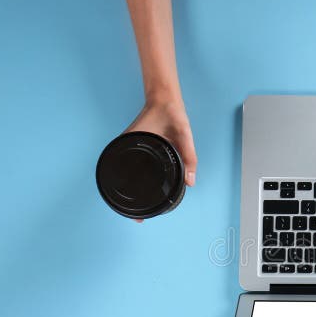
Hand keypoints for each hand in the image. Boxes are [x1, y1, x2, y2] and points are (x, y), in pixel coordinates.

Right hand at [125, 99, 195, 221]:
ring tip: (139, 209)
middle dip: (132, 201)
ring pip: (129, 175)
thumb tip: (192, 181)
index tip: (135, 217)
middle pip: (125, 181)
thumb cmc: (171, 113)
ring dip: (133, 191)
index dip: (126, 200)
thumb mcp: (184, 134)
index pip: (123, 178)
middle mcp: (129, 150)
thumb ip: (189, 155)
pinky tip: (144, 189)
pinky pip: (135, 169)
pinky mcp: (138, 150)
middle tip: (139, 218)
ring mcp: (133, 150)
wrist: (165, 98)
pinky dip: (137, 180)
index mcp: (134, 147)